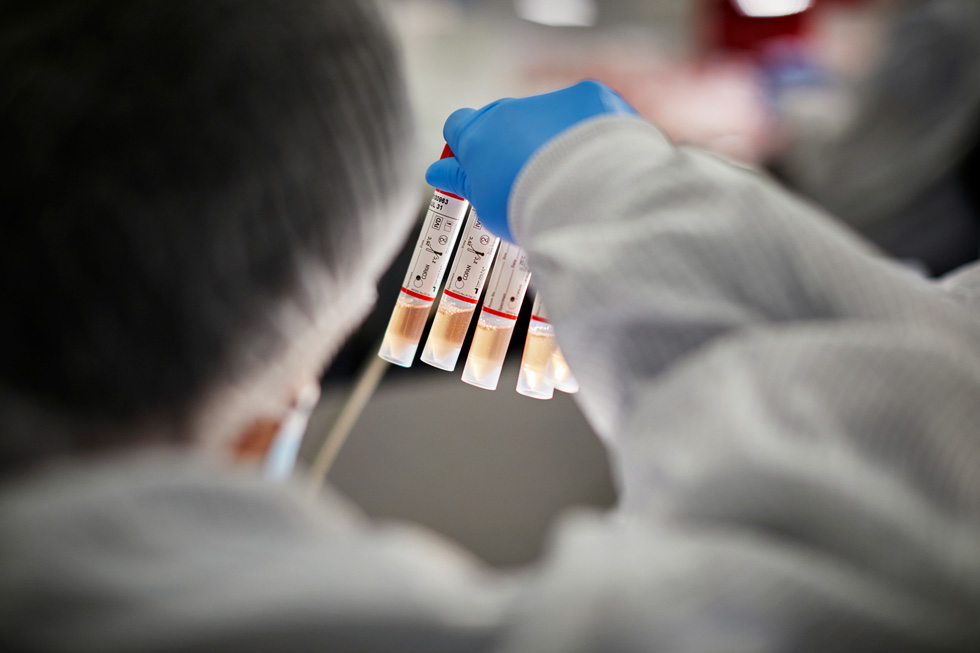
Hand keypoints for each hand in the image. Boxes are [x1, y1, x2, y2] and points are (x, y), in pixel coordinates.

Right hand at [425, 80, 636, 240]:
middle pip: (501, 118)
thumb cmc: (529, 208)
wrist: (586, 195)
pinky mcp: (589, 96)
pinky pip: (584, 109)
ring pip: (544, 114)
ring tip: (567, 174)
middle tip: (524, 176)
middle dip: (509, 141)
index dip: (464, 146)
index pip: (456, 126)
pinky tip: (598, 158)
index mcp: (476, 136)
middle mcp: (509, 110)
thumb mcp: (484, 206)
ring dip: (550, 136)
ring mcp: (549, 100)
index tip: (473, 166)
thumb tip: (438, 173)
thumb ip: (463, 183)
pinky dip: (588, 129)